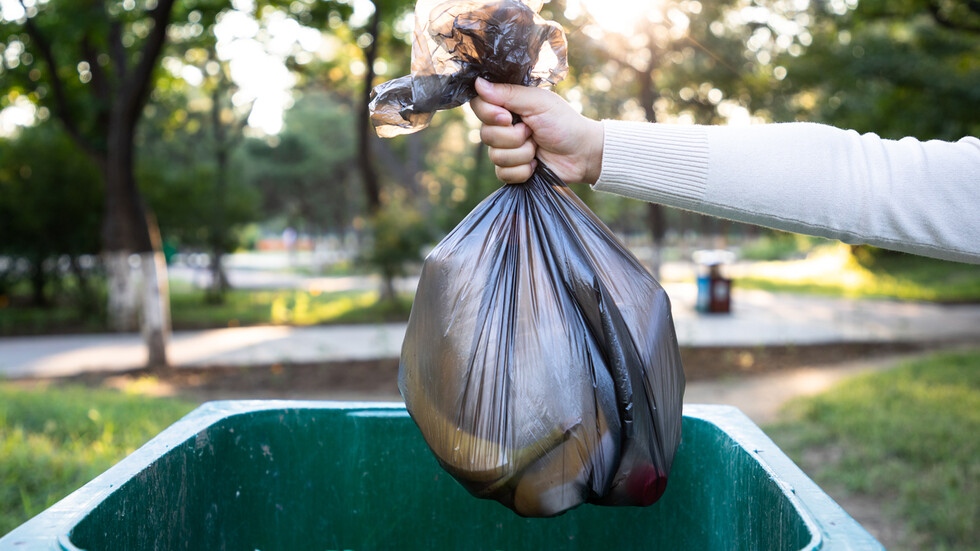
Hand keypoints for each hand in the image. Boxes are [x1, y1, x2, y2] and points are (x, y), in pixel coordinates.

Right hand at [471, 78, 603, 183]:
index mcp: (507, 106)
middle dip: (513, 137)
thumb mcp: (538, 102)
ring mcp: (506, 150)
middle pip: (485, 134)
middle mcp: (502, 127)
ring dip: (522, 153)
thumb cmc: (564, 123)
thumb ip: (508, 93)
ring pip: (495, 156)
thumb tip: (477, 83)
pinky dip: (523, 170)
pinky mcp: (512, 170)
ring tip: (537, 147)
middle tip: (532, 132)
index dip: (490, 114)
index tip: (508, 117)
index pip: (479, 106)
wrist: (581, 154)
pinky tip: (536, 164)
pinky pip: (503, 174)